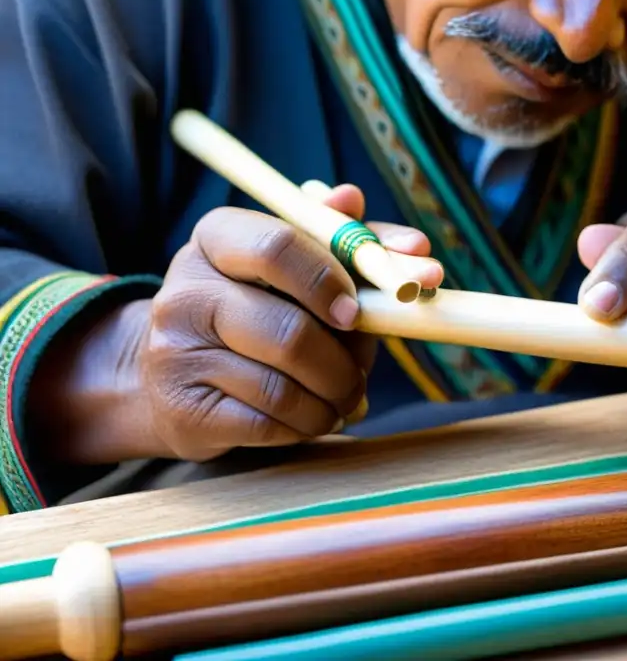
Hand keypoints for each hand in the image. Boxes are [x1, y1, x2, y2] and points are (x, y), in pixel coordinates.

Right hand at [135, 184, 442, 461]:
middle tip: (363, 375)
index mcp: (218, 238)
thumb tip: (416, 244)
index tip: (358, 312)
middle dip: (344, 364)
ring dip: (331, 400)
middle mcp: (186, 291)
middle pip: (289, 330)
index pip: (276, 247)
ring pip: (283, 387)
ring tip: (341, 398)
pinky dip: (305, 425)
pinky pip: (268, 424)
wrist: (174, 374)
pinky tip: (309, 417)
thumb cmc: (259, 307)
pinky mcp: (183, 411)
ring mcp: (176, 353)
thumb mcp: (299, 264)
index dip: (328, 281)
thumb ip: (357, 246)